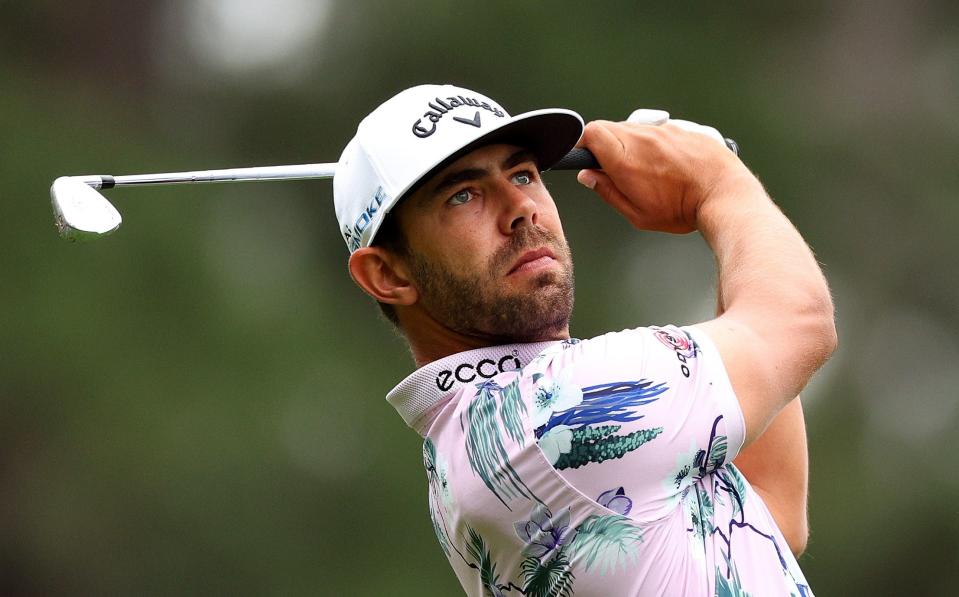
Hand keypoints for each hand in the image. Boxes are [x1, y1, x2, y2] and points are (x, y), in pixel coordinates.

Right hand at [576, 118, 751, 232]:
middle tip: (616, 170)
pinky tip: (666, 163)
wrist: (724, 193)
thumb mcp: (637, 214)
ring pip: (633, 127)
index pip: (590, 132)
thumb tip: (588, 177)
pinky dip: (653, 143)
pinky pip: (656, 129)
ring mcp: (662, 129)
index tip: (587, 158)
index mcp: (624, 159)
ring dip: (630, 144)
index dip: (584, 143)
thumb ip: (607, 192)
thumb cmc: (682, 208)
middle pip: (609, 128)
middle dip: (606, 146)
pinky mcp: (680, 127)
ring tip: (646, 169)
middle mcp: (641, 137)